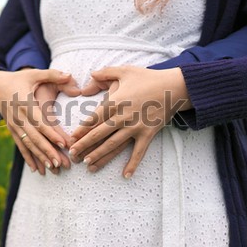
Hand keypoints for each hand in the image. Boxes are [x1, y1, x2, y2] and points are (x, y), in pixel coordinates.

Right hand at [0, 69, 79, 173]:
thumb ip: (53, 75)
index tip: (63, 144)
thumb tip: (70, 76)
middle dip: (48, 151)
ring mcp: (14, 125)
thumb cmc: (19, 79)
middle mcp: (19, 117)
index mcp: (26, 103)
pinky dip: (29, 158)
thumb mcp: (34, 74)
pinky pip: (21, 146)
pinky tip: (37, 170)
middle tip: (62, 163)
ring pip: (28, 144)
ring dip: (40, 157)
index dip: (51, 133)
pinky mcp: (12, 131)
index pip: (40, 121)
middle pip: (35, 137)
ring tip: (53, 168)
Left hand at [69, 66, 191, 177]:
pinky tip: (125, 175)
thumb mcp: (124, 71)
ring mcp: (135, 127)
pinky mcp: (148, 134)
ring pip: (113, 145)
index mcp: (115, 102)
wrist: (174, 87)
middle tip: (72, 154)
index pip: (94, 118)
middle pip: (99, 134)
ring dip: (99, 155)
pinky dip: (133, 164)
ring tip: (87, 163)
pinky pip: (139, 152)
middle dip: (84, 145)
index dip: (81, 130)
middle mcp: (123, 116)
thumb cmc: (148, 78)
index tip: (71, 138)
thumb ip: (104, 73)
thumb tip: (89, 77)